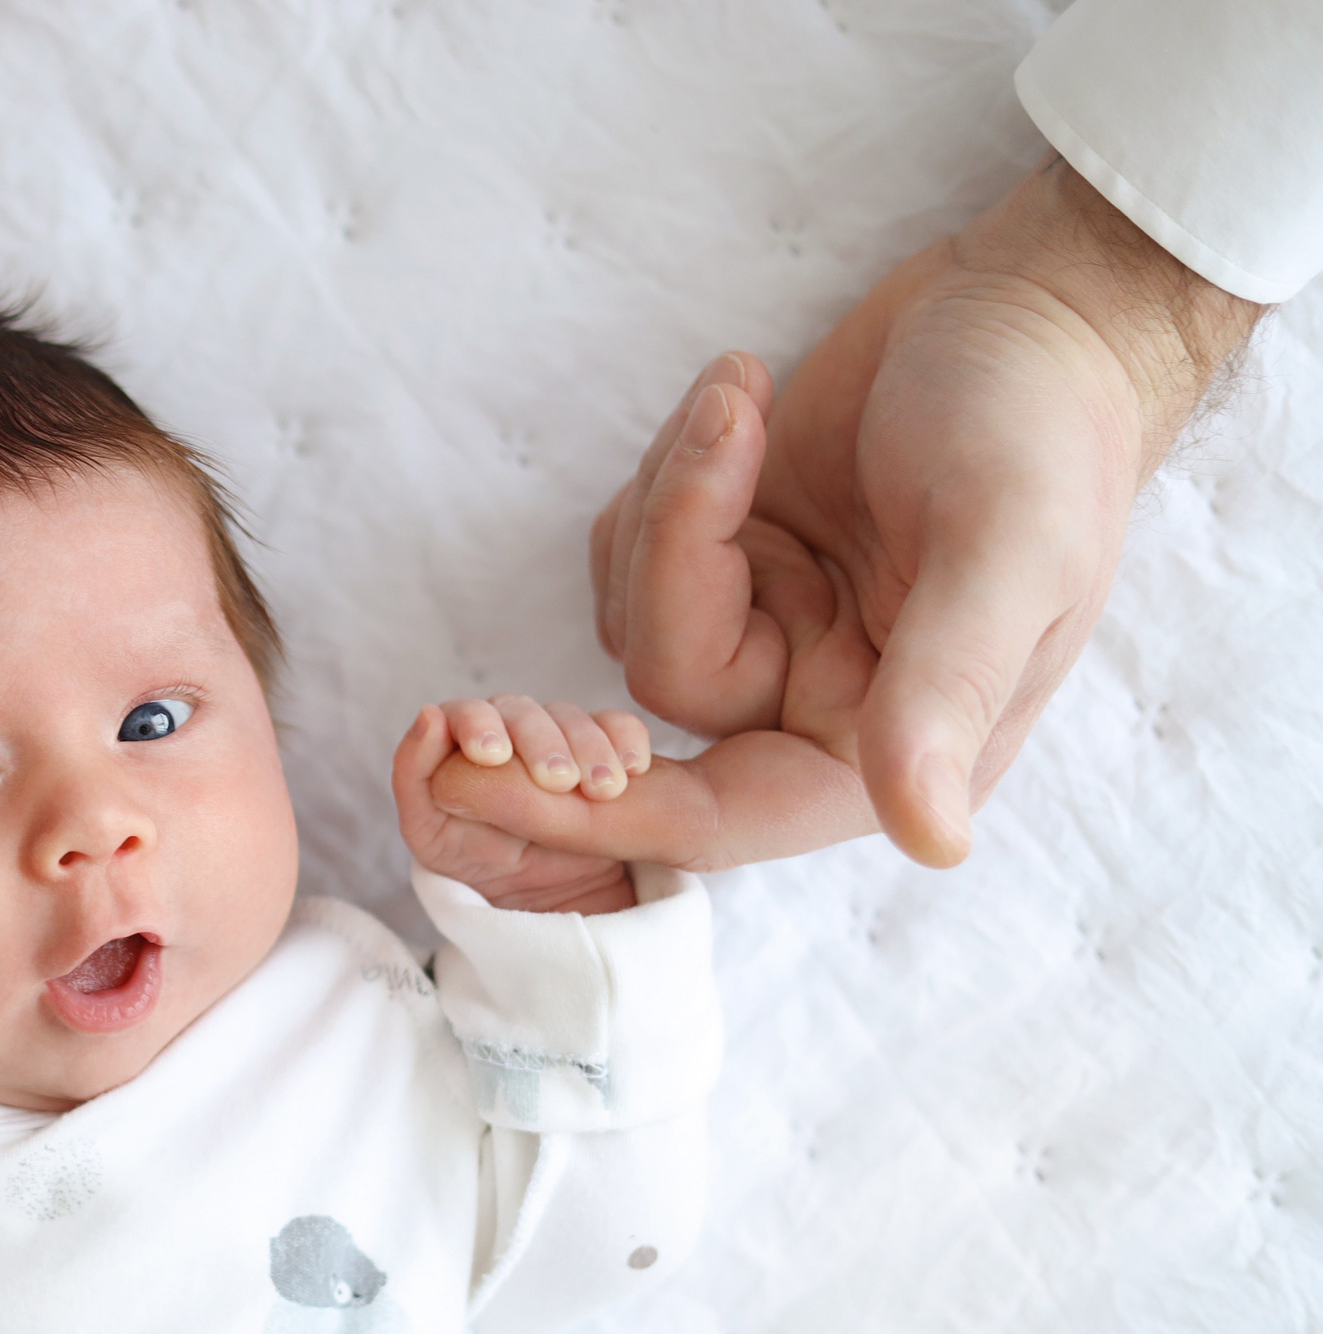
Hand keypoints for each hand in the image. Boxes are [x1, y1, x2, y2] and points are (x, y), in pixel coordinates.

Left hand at [394, 697, 649, 913]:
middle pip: (522, 711)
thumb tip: (428, 715)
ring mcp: (560, 739)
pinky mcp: (606, 752)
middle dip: (539, 741)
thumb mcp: (432, 833)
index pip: (465, 711)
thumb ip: (415, 776)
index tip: (492, 756)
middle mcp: (510, 730)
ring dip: (587, 747)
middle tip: (557, 781)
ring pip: (571, 717)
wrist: (538, 900)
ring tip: (601, 790)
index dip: (476, 723)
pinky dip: (627, 740)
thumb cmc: (473, 860)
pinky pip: (620, 728)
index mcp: (463, 742)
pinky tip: (632, 768)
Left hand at [593, 161, 1261, 866]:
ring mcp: (759, 630)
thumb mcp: (1009, 555)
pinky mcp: (719, 560)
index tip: (471, 782)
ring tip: (767, 391)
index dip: (593, 816)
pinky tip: (752, 395)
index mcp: (889, 749)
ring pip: (630, 608)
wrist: (1031, 312)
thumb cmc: (1044, 431)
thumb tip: (932, 840)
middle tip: (728, 419)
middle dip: (679, 542)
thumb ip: (947, 693)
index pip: (717, 821)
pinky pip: (626, 547)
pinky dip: (667, 468)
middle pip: (659, 680)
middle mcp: (811, 708)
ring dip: (681, 487)